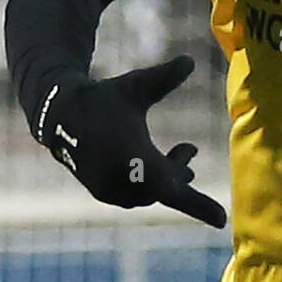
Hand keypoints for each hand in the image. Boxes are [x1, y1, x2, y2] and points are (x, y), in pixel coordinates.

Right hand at [36, 55, 225, 227]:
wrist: (59, 114)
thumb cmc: (103, 98)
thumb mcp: (136, 86)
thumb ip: (165, 78)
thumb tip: (189, 61)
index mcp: (134, 161)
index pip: (175, 190)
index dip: (199, 205)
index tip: (222, 220)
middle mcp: (122, 183)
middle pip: (165, 188)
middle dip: (178, 170)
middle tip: (190, 149)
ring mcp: (110, 190)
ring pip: (150, 192)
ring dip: (166, 176)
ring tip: (183, 155)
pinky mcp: (101, 191)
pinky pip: (134, 194)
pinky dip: (149, 181)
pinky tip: (156, 164)